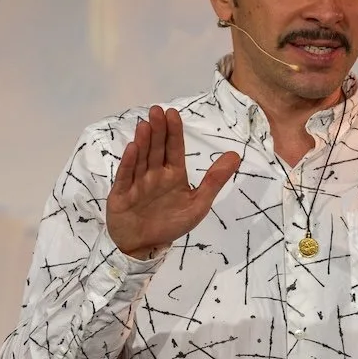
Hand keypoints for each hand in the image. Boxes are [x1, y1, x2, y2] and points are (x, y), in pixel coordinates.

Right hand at [108, 105, 239, 258]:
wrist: (145, 247)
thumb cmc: (171, 224)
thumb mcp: (198, 204)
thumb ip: (214, 180)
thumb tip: (235, 155)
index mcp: (173, 174)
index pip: (174, 149)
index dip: (174, 132)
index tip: (173, 113)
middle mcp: (154, 174)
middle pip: (156, 149)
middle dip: (158, 130)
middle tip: (157, 110)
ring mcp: (137, 182)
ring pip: (141, 159)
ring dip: (143, 142)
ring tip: (145, 125)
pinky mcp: (122, 194)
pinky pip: (126, 176)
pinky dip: (128, 163)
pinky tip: (132, 148)